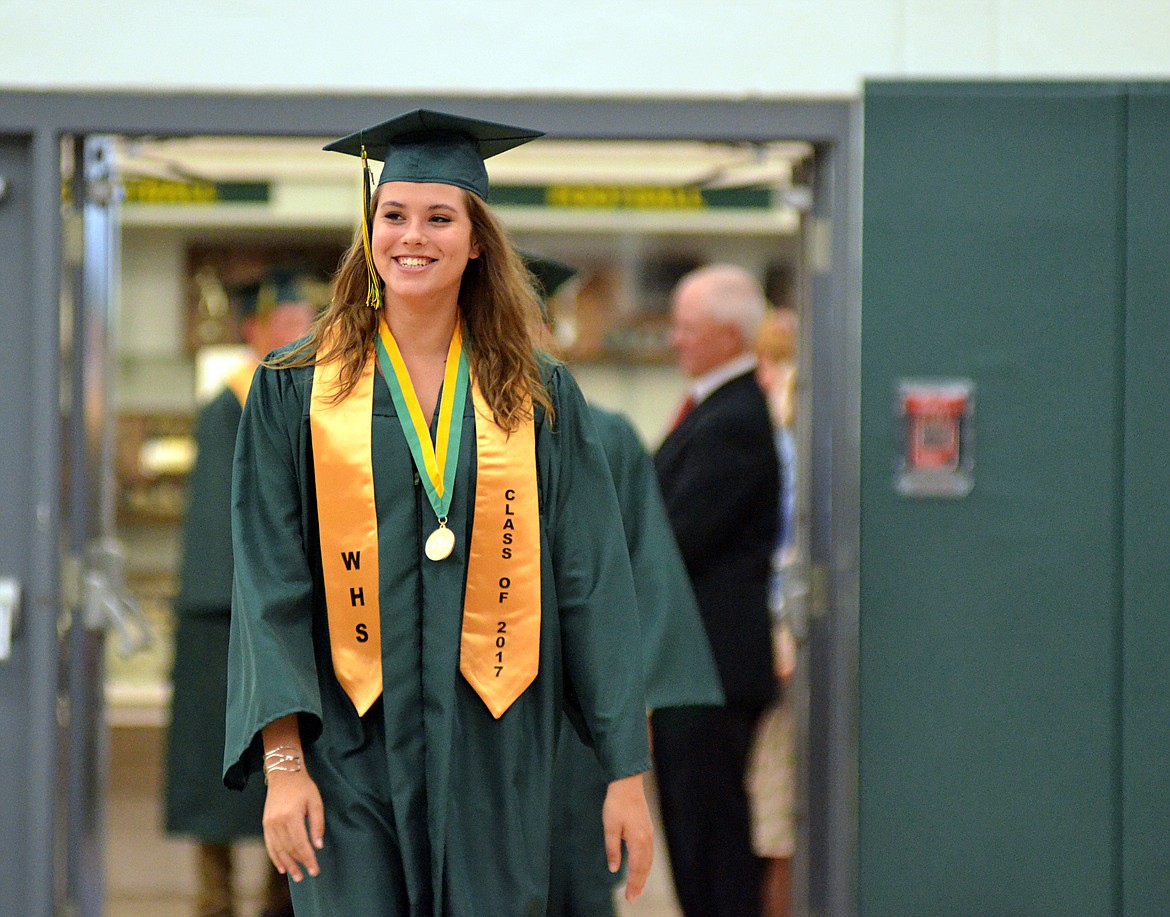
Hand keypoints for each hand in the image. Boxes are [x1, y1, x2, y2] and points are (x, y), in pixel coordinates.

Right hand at [262, 767, 324, 882]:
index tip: (315, 869)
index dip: (308, 859)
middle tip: (307, 875)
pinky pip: (270, 845)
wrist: (283, 774)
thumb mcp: (316, 802)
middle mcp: (277, 822)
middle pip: (289, 849)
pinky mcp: (265, 824)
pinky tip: (282, 866)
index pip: (300, 844)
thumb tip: (318, 846)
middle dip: (299, 864)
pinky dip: (275, 857)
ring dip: (287, 864)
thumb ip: (317, 824)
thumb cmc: (303, 787)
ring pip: (278, 850)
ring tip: (296, 876)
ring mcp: (269, 824)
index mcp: (291, 816)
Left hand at [602, 772, 653, 901]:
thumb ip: (612, 849)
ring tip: (639, 887)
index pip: (636, 869)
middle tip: (633, 898)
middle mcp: (647, 839)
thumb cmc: (617, 804)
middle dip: (639, 884)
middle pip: (645, 867)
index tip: (630, 898)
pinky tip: (642, 866)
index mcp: (638, 840)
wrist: (628, 783)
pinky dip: (646, 864)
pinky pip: (649, 852)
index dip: (633, 884)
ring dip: (644, 875)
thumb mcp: (610, 827)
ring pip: (649, 860)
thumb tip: (614, 869)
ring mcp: (649, 833)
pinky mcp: (648, 828)